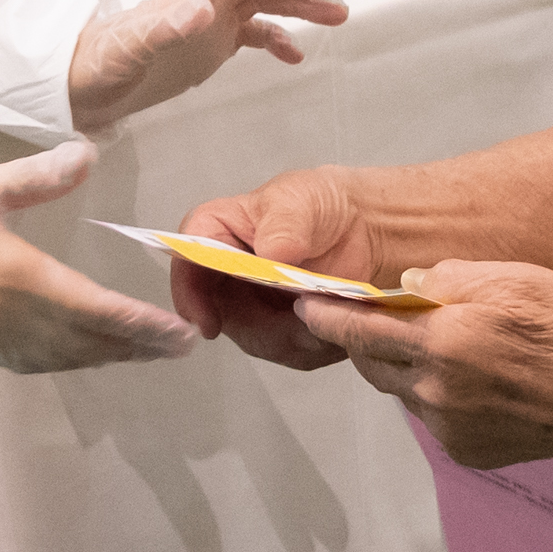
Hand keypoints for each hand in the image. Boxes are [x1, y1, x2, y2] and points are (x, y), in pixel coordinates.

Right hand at [0, 143, 194, 372]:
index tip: (180, 334)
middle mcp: (18, 319)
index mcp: (23, 279)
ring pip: (68, 357)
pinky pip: (39, 363)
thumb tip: (87, 153)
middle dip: (140, 347)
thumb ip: (37, 176)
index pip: (100, 311)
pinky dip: (72, 361)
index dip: (144, 327)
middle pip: (92, 342)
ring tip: (144, 352)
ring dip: (110, 356)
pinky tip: (82, 355)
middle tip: (180, 347)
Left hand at [68, 0, 352, 131]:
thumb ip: (166, 27)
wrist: (81, 86)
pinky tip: (298, 55)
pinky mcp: (210, 47)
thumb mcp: (131, 49)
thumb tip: (204, 9)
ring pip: (265, 2)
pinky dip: (279, 40)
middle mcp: (204, 1)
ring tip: (340, 14)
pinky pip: (254, 35)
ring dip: (301, 4)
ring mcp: (210, 23)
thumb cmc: (99, 63)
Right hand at [169, 168, 387, 366]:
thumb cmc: (322, 204)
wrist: (365, 226)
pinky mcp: (278, 328)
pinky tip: (334, 327)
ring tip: (328, 316)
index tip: (209, 322)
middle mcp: (225, 272)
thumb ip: (284, 224)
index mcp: (218, 231)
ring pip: (254, 338)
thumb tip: (270, 253)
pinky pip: (285, 351)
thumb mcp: (301, 200)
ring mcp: (250, 304)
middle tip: (299, 323)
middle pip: (218, 312)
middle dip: (256, 326)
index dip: (189, 291)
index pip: (187, 259)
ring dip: (290, 337)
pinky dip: (311, 345)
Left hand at [297, 261, 552, 470]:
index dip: (326, 317)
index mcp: (443, 342)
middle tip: (378, 317)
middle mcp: (436, 391)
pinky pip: (433, 417)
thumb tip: (408, 287)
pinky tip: (475, 380)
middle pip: (373, 364)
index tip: (303, 306)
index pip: (359, 330)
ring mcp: (451, 429)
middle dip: (366, 340)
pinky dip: (436, 395)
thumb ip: (453, 277)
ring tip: (444, 346)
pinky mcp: (468, 452)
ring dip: (405, 367)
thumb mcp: (518, 278)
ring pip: (402, 391)